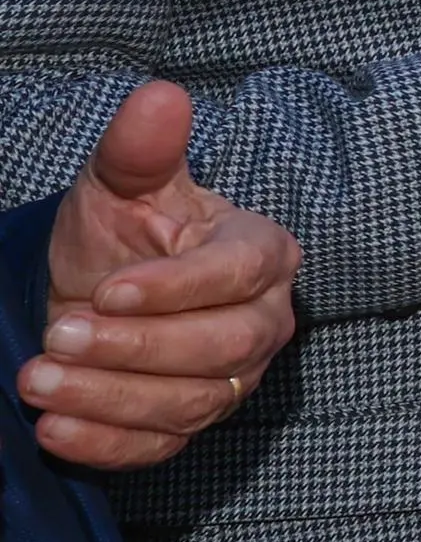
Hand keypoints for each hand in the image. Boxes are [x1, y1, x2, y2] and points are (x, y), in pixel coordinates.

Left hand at [26, 82, 299, 472]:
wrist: (96, 291)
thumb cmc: (122, 232)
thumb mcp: (121, 185)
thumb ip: (141, 148)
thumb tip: (159, 95)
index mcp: (261, 252)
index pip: (237, 276)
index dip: (176, 290)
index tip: (106, 291)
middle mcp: (262, 320)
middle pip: (223, 349)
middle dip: (135, 349)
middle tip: (56, 337)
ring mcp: (232, 379)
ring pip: (190, 403)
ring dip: (109, 398)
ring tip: (37, 381)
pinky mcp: (191, 423)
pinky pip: (160, 447)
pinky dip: (107, 444)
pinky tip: (55, 428)